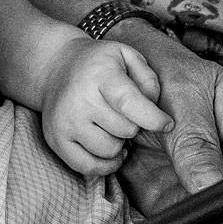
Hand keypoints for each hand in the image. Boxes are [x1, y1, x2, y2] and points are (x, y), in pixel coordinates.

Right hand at [40, 36, 169, 176]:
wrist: (55, 66)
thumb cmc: (99, 63)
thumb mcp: (127, 55)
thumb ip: (147, 78)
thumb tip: (153, 107)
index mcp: (100, 75)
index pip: (129, 103)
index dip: (153, 118)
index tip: (167, 124)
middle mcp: (79, 100)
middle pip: (125, 130)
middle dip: (133, 125)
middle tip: (125, 114)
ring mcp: (65, 122)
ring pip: (109, 151)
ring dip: (118, 143)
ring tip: (112, 126)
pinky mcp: (56, 140)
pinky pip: (88, 167)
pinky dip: (104, 164)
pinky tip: (108, 149)